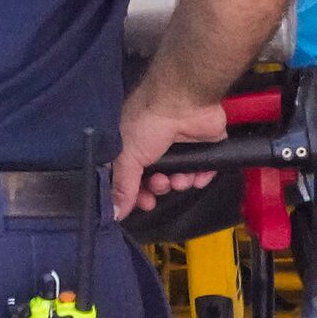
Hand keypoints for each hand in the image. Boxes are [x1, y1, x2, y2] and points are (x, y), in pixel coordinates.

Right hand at [116, 88, 227, 216]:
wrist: (184, 104)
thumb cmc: (148, 121)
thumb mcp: (127, 157)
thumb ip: (122, 186)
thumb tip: (114, 212)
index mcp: (129, 148)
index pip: (128, 178)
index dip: (133, 193)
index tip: (140, 202)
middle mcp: (152, 149)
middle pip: (154, 181)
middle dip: (158, 188)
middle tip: (160, 185)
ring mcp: (178, 149)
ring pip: (178, 179)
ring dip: (178, 183)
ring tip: (178, 177)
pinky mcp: (201, 149)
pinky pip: (202, 172)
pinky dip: (199, 177)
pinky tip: (195, 176)